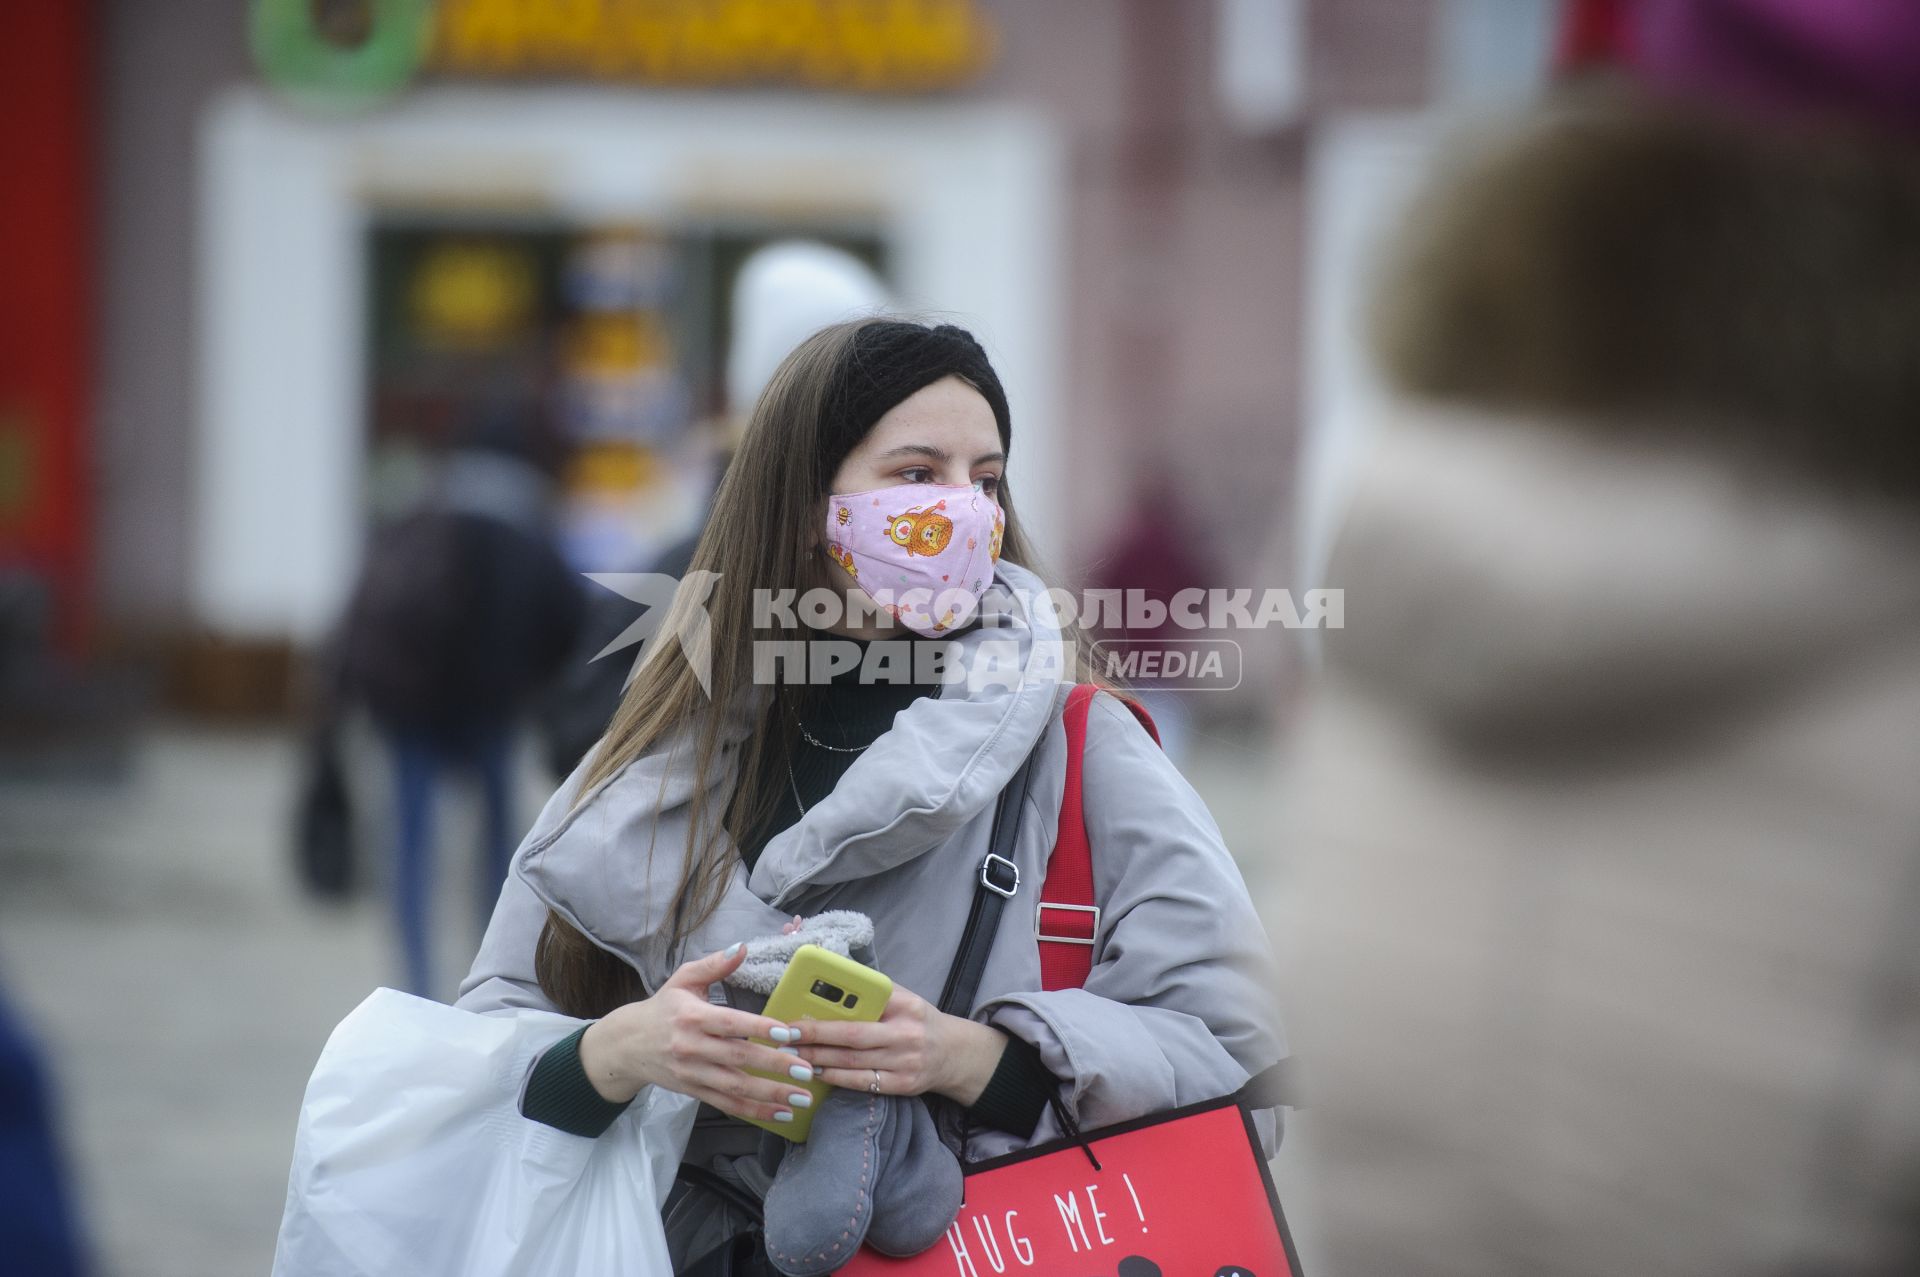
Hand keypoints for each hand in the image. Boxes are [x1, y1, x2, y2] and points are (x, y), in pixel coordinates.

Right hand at [576, 943, 815, 1124]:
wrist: (626, 1046)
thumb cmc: (662, 1008)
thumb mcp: (682, 980)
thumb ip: (713, 965)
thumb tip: (742, 947)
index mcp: (692, 1017)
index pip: (730, 1023)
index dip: (759, 1028)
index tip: (787, 1033)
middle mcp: (692, 1047)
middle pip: (738, 1057)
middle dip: (774, 1065)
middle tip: (807, 1070)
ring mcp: (693, 1073)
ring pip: (735, 1087)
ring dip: (770, 1095)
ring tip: (801, 1099)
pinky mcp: (694, 1092)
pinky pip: (727, 1104)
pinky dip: (754, 1112)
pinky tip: (780, 1114)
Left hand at [793, 984, 1009, 1105]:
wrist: (954, 1054)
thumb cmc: (918, 1022)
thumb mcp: (904, 1000)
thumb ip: (874, 994)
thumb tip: (830, 983)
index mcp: (906, 1005)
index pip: (863, 1004)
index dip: (828, 1011)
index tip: (799, 1014)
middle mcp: (907, 1034)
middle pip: (853, 1037)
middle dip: (815, 1037)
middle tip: (785, 1038)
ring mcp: (905, 1062)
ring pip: (853, 1062)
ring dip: (819, 1060)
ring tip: (792, 1057)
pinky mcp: (902, 1085)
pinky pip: (862, 1082)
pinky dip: (836, 1078)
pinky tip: (817, 1073)